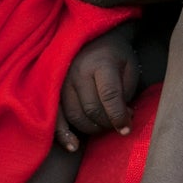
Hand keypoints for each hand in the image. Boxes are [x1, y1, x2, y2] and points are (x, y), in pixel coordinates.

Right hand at [58, 26, 139, 149]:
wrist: (93, 37)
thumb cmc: (116, 56)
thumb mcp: (129, 68)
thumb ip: (125, 95)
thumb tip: (121, 122)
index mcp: (101, 62)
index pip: (109, 95)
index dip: (119, 116)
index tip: (126, 129)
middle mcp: (78, 71)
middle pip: (92, 109)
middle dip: (107, 124)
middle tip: (116, 125)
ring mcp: (62, 80)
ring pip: (75, 116)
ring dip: (91, 129)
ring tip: (102, 126)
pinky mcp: (53, 89)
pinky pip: (55, 117)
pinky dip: (64, 134)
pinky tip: (73, 146)